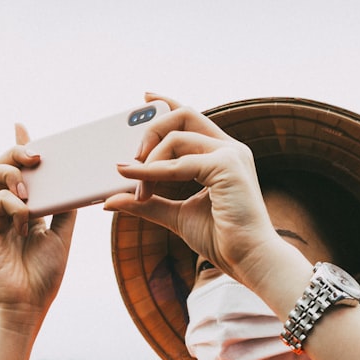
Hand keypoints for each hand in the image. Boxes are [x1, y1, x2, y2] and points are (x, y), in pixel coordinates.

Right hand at [0, 124, 75, 320]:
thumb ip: (64, 209)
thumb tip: (74, 184)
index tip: (24, 128)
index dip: (19, 147)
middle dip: (17, 152)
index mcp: (21, 209)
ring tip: (29, 192)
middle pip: (0, 164)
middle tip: (36, 155)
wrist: (26, 305)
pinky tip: (25, 221)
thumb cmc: (42, 275)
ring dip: (13, 173)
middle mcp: (2, 209)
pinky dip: (14, 205)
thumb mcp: (62, 236)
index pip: (17, 170)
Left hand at [104, 94, 284, 288]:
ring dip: (149, 160)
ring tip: (139, 190)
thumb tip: (111, 200)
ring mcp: (230, 154)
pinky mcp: (228, 166)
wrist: (248, 259)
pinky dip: (154, 172)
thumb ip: (147, 204)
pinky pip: (179, 163)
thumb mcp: (176, 216)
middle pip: (183, 115)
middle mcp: (229, 149)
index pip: (191, 117)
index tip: (143, 99)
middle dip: (151, 130)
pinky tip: (138, 183)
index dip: (167, 103)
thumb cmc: (222, 239)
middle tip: (130, 160)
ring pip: (177, 135)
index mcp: (221, 155)